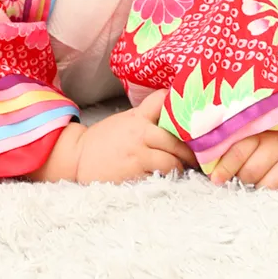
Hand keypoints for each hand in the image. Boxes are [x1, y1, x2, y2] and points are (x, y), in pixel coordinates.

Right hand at [74, 89, 199, 183]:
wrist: (78, 157)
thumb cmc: (104, 140)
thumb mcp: (125, 121)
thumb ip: (146, 118)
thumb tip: (174, 118)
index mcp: (138, 116)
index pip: (163, 100)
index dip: (180, 104)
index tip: (194, 114)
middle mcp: (140, 132)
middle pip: (176, 137)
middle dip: (191, 149)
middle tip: (199, 155)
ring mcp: (138, 153)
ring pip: (173, 160)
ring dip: (181, 166)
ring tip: (185, 170)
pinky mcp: (135, 172)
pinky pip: (161, 176)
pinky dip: (169, 178)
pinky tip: (170, 179)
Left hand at [210, 130, 277, 190]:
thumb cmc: (264, 142)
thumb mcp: (248, 137)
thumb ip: (230, 149)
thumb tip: (212, 173)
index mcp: (258, 133)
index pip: (238, 152)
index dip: (225, 167)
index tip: (215, 180)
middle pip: (251, 172)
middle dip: (243, 180)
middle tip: (243, 180)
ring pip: (269, 185)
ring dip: (261, 190)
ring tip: (259, 185)